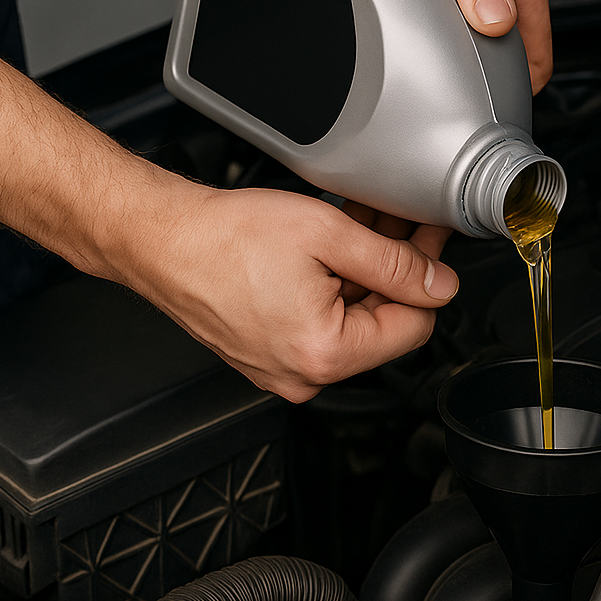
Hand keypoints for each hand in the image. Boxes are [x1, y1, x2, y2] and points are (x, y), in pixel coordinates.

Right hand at [0, 54, 458, 402]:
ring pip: (351, 324)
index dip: (427, 281)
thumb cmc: (223, 237)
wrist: (161, 239)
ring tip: (361, 228)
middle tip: (399, 224)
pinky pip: (318, 327)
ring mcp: (283, 372)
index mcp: (325, 354)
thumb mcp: (328, 234)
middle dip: (394, 274)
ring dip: (363, 277)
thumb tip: (439, 285)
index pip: (414, 328)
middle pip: (382, 327)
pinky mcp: (267, 359)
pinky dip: (330, 290)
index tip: (430, 246)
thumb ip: (395, 264)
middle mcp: (304, 376)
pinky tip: (330, 251)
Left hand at [221, 0, 552, 92]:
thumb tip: (497, 20)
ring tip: (450, 87)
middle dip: (497, 84)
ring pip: (490, 39)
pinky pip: (464, 22)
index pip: (540, 51)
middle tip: (466, 110)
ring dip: (473, 62)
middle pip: (516, 52)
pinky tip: (433, 46)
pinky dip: (453, 39)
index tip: (498, 116)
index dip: (523, 90)